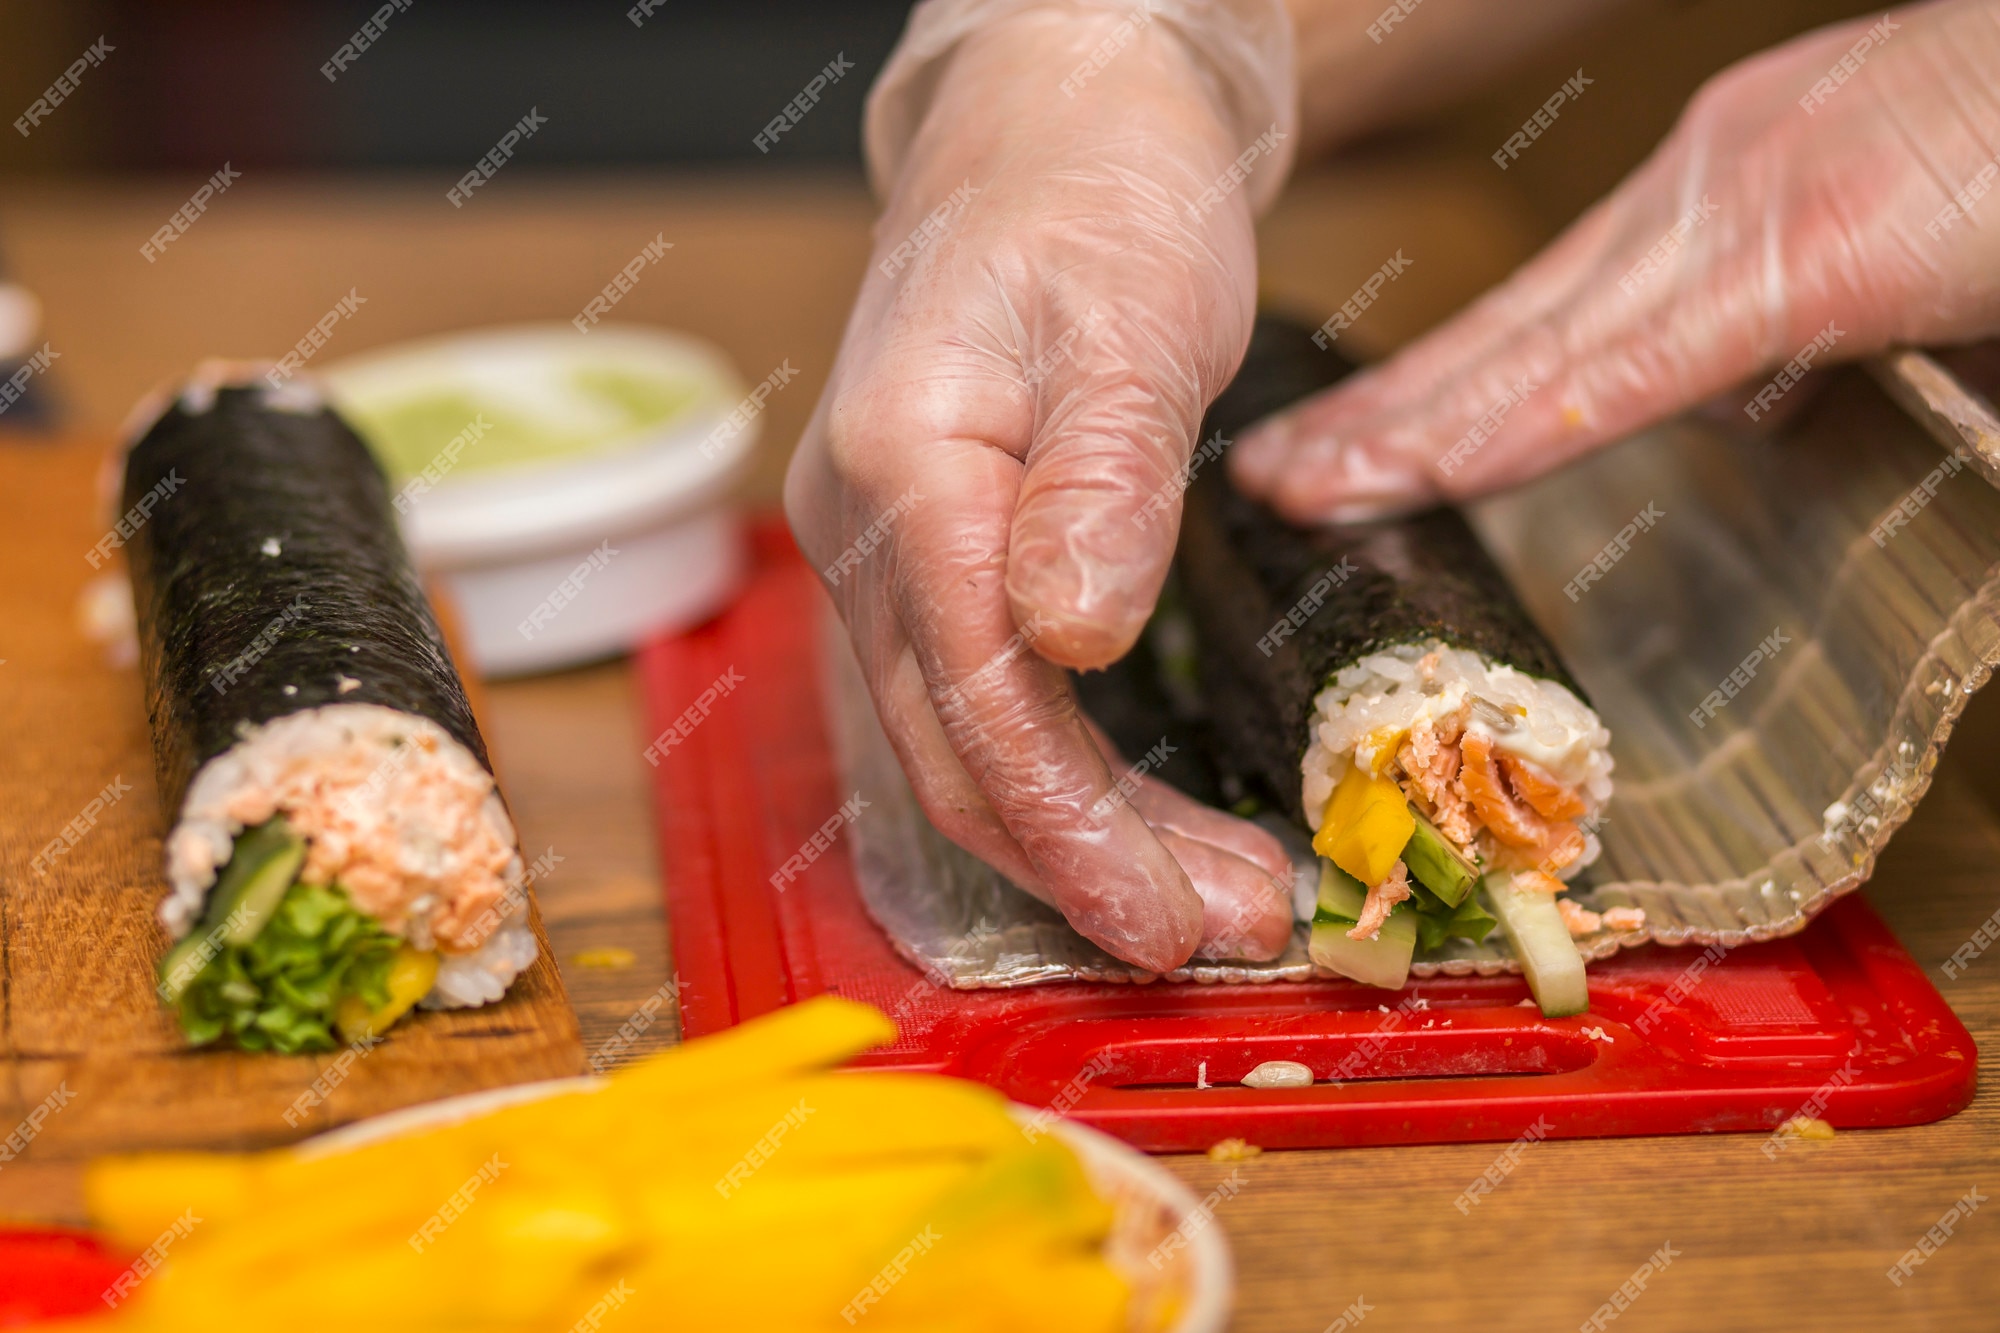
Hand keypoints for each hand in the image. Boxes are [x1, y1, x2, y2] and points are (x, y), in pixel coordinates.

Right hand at [787, 2, 1295, 969]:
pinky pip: (982, 698)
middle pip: (958, 744)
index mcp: (905, 462)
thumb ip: (1103, 479)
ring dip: (1080, 835)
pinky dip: (1065, 775)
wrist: (1051, 133)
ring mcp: (887, 547)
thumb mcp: (1133, 319)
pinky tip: (1142, 818)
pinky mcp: (931, 561)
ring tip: (1206, 895)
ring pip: (967, 739)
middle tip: (1218, 930)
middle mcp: (867, 523)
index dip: (1073, 822)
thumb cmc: (1098, 197)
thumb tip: (1072, 638)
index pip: (978, 686)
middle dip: (1086, 859)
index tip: (1171, 914)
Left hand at [1232, 0, 1999, 519]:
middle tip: (1274, 475)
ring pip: (1534, 354)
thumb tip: (1777, 408)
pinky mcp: (1800, 255)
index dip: (1441, 392)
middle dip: (1383, 416)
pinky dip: (1519, 425)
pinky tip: (1432, 473)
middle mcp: (1705, 194)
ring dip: (1409, 433)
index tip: (1360, 450)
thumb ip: (1816, 343)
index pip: (1547, 319)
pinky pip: (1631, 367)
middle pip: (1506, 334)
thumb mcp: (1902, 271)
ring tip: (1300, 488)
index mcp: (1728, 205)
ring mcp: (1742, 212)